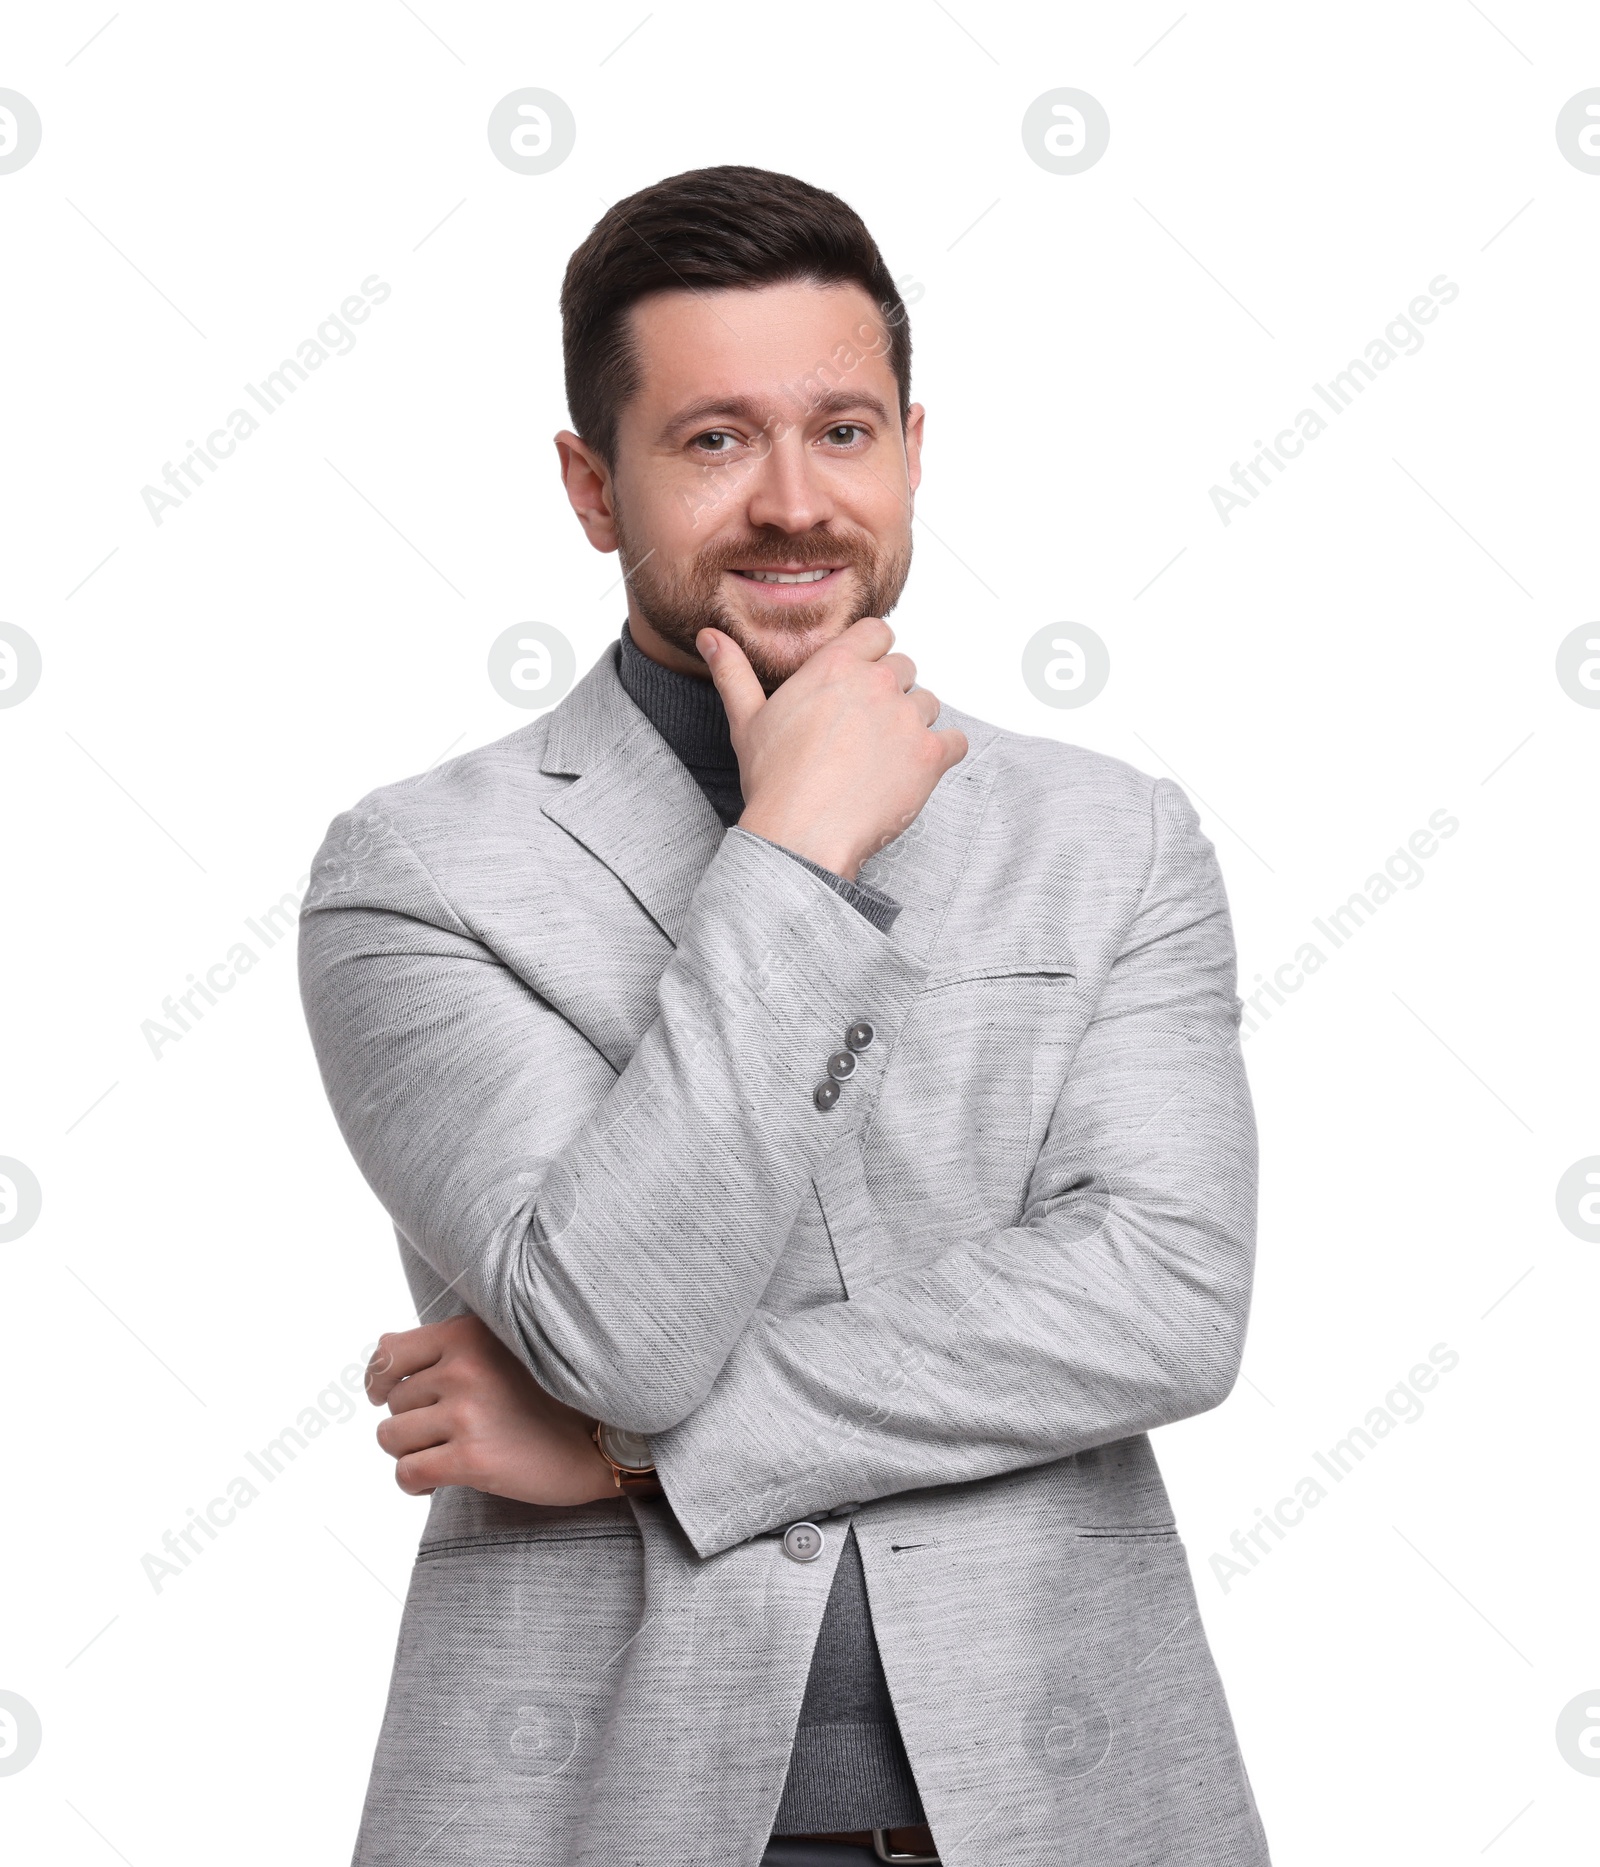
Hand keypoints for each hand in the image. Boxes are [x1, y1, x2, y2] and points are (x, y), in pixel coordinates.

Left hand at [366, 1313, 619, 1505]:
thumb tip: (381, 1349)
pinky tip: (440, 1482)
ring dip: (413, 1452)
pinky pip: (407, 1474)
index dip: (379, 1378)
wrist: (602, 1439)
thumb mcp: (504, 1348)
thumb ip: (449, 1346)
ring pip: (392, 1439)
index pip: (389, 1352)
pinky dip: (415, 1484)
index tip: (383, 1394)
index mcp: (470, 1334)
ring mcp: (468, 1414)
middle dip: (412, 1421)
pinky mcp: (473, 1460)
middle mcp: (464, 1368)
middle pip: (393, 1402)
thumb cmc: (553, 1394)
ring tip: (445, 1455)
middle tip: (449, 1431)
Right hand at [699, 615, 967, 880]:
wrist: (801, 834)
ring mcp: (907, 718)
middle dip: (891, 693)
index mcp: (836, 665)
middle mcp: (877, 683)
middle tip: (867, 730)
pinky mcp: (930, 755)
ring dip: (913, 723)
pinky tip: (913, 771)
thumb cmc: (774, 781)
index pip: (879, 631)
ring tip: (883, 756)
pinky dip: (942, 754)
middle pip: (906, 667)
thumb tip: (710, 637)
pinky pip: (956, 741)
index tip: (863, 680)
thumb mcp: (747, 720)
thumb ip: (733, 672)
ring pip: (928, 704)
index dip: (874, 654)